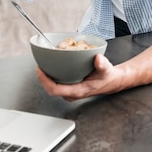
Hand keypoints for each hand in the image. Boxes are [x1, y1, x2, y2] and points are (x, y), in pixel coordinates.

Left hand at [35, 40, 151, 100]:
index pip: (55, 90)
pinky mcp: (70, 87)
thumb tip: (97, 58)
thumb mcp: (107, 69)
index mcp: (78, 91)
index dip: (45, 81)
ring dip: (46, 77)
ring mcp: (70, 91)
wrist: (113, 81)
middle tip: (39, 64)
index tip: (40, 70)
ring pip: (53, 86)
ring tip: (43, 64)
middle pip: (50, 89)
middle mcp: (72, 93)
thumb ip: (102, 64)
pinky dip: (52, 75)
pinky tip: (51, 67)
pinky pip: (57, 83)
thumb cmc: (108, 76)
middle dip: (43, 78)